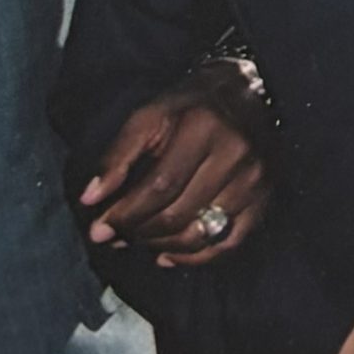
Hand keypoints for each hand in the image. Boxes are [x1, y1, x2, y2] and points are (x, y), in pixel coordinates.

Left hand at [81, 60, 267, 266]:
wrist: (247, 94)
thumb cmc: (190, 107)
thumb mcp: (149, 116)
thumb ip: (118, 156)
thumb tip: (90, 199)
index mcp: (202, 129)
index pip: (159, 186)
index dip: (126, 213)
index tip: (100, 228)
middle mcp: (234, 155)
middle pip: (178, 213)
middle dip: (139, 232)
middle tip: (118, 237)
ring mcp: (253, 181)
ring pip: (201, 234)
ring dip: (162, 246)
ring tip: (141, 242)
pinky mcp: (263, 200)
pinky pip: (227, 244)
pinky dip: (194, 258)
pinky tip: (169, 256)